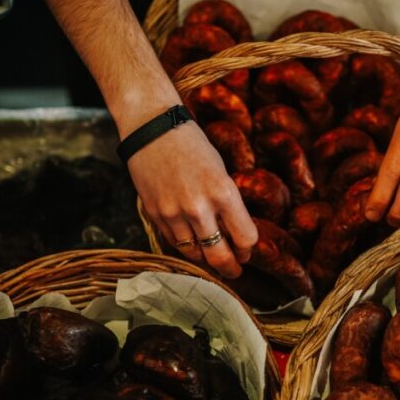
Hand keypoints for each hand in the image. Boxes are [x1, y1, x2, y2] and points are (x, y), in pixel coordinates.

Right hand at [131, 123, 257, 277]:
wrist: (151, 129)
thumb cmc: (192, 145)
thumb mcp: (221, 171)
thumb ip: (228, 204)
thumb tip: (235, 234)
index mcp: (223, 192)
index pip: (245, 238)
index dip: (248, 249)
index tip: (246, 251)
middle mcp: (199, 208)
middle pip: (220, 256)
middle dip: (230, 268)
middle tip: (234, 271)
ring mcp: (174, 214)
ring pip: (195, 254)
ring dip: (205, 258)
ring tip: (211, 257)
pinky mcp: (155, 215)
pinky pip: (174, 243)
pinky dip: (185, 246)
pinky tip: (191, 242)